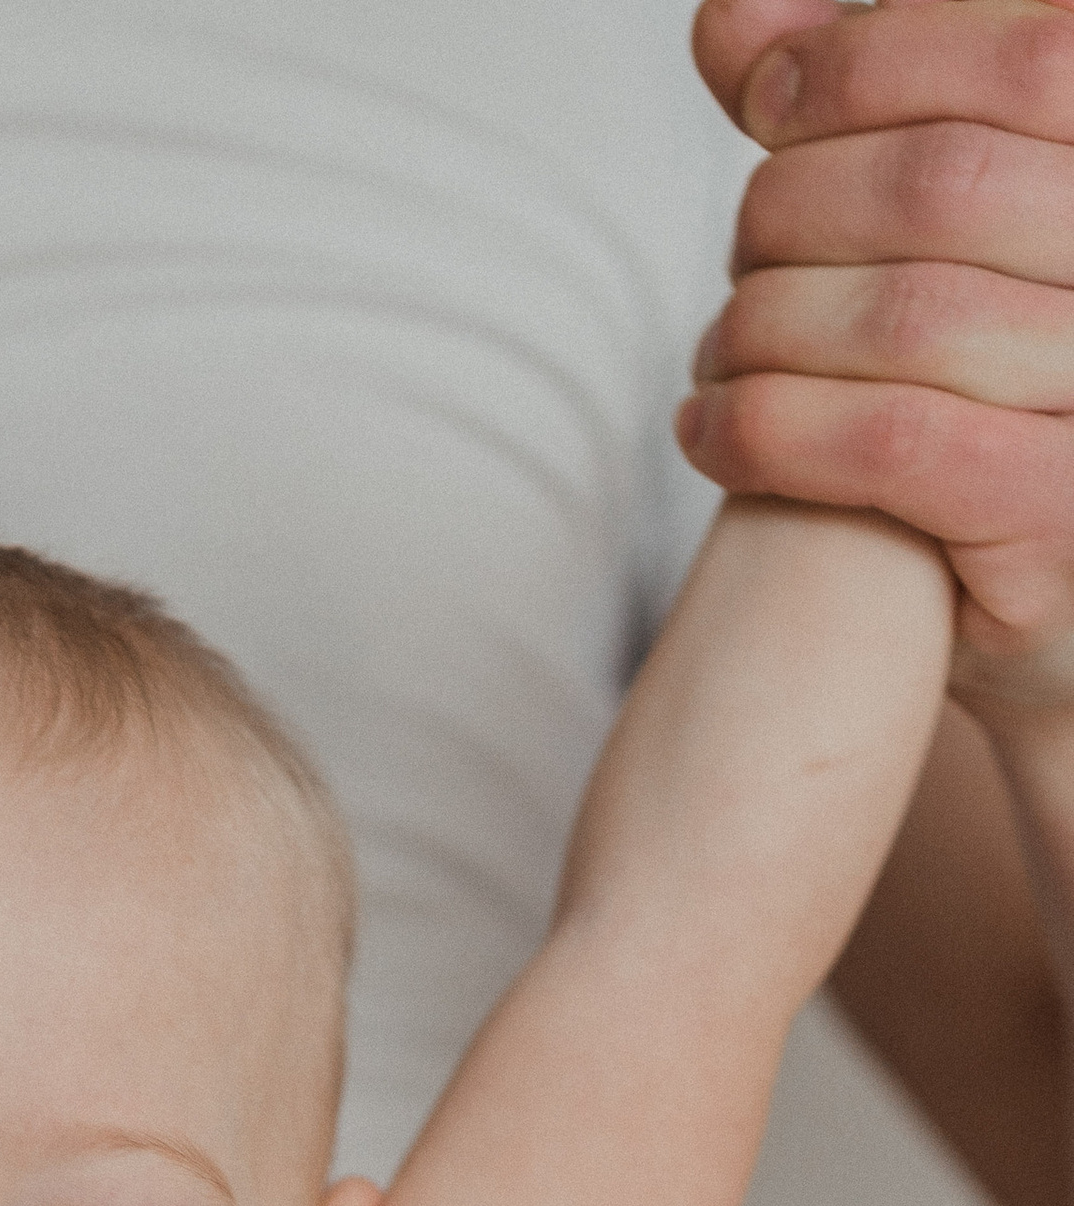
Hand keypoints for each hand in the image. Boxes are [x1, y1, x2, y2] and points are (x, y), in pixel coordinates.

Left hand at [686, 0, 1073, 712]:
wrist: (1049, 602)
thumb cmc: (986, 384)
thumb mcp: (947, 226)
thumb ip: (863, 106)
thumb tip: (733, 22)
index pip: (1035, 47)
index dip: (872, 55)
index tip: (762, 98)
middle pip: (945, 181)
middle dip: (798, 203)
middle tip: (739, 256)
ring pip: (907, 313)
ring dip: (766, 325)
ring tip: (719, 353)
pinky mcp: (1060, 518)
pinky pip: (891, 444)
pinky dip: (772, 429)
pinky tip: (711, 433)